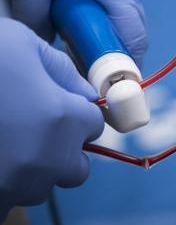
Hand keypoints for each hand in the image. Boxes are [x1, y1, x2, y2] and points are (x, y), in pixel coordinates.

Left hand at [0, 0, 146, 63]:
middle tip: (79, 73)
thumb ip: (39, 20)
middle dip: (107, 53)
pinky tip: (65, 10)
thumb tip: (45, 52)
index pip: (131, 40)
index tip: (106, 97)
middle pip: (128, 28)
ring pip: (117, 12)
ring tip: (66, 40)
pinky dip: (91, 10)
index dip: (121, 71)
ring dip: (96, 30)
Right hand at [0, 18, 103, 218]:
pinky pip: (6, 203)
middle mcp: (47, 160)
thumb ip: (60, 68)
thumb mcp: (20, 43)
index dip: (74, 112)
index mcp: (63, 119)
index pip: (94, 125)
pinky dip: (2, 187)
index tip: (52, 105)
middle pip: (74, 166)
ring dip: (29, 171)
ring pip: (39, 187)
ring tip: (2, 142)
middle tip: (29, 129)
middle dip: (61, 150)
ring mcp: (15, 187)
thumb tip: (83, 92)